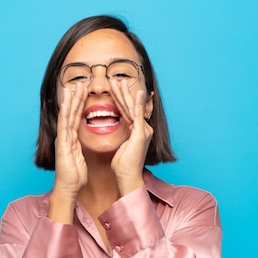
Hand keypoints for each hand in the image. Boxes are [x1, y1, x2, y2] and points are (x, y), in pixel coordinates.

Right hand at [48, 84, 87, 222]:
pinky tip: (66, 104)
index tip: (84, 93)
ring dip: (70, 102)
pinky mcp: (62, 144)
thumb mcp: (80, 158)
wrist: (68, 188)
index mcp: (71, 139)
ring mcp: (63, 140)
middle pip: (71, 114)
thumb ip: (80, 148)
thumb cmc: (75, 176)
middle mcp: (66, 137)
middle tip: (80, 84)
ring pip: (67, 117)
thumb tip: (82, 143)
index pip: (77, 118)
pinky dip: (65, 114)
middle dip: (75, 99)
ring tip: (73, 88)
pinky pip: (64, 126)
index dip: (80, 105)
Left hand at [110, 80, 152, 195]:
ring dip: (125, 94)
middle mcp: (143, 129)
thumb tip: (117, 131)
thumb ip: (122, 136)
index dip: (119, 100)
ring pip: (132, 108)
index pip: (126, 112)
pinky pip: (137, 115)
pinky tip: (136, 92)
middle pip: (129, 107)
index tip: (113, 89)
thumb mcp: (121, 147)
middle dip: (122, 93)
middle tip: (115, 80)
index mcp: (137, 131)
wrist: (128, 177)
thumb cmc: (122, 166)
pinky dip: (136, 103)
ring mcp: (144, 131)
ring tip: (118, 81)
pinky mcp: (141, 134)